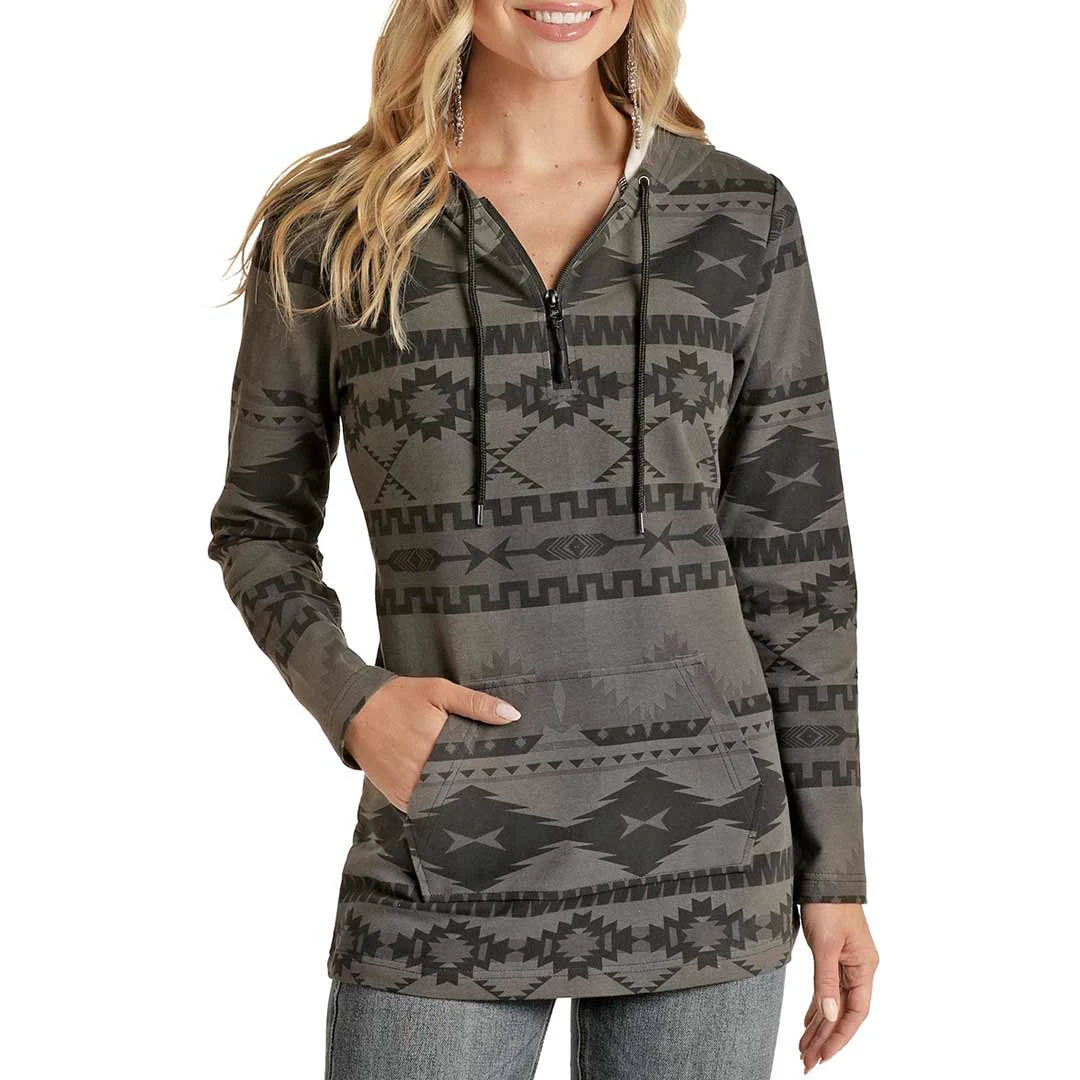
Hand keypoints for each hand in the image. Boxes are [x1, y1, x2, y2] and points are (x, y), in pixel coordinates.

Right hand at [342, 675, 521, 812]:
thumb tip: (513, 715)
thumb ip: (476, 704)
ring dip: (461, 798)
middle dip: (479, 784)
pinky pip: (425, 808)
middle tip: (501, 783)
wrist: (355, 711)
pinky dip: (439, 804)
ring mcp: (409, 788)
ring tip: (482, 795)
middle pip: (463, 786)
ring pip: (446, 802)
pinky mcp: (398, 798)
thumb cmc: (400, 698)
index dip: (494, 768)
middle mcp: (422, 771)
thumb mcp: (439, 690)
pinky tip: (453, 797)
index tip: (511, 769)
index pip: (477, 765)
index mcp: (437, 744)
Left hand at [799, 902, 878, 1071]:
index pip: (855, 1013)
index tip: (823, 1056)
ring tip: (804, 1049)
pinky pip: (827, 988)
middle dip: (825, 1038)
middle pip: (843, 1012)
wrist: (824, 875)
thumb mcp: (825, 944)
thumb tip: (828, 1016)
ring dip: (819, 1026)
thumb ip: (825, 981)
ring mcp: (846, 962)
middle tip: (807, 1061)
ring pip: (833, 1002)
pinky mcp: (833, 954)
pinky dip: (817, 1006)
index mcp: (864, 967)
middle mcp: (858, 968)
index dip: (839, 1037)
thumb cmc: (828, 904)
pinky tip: (809, 1022)